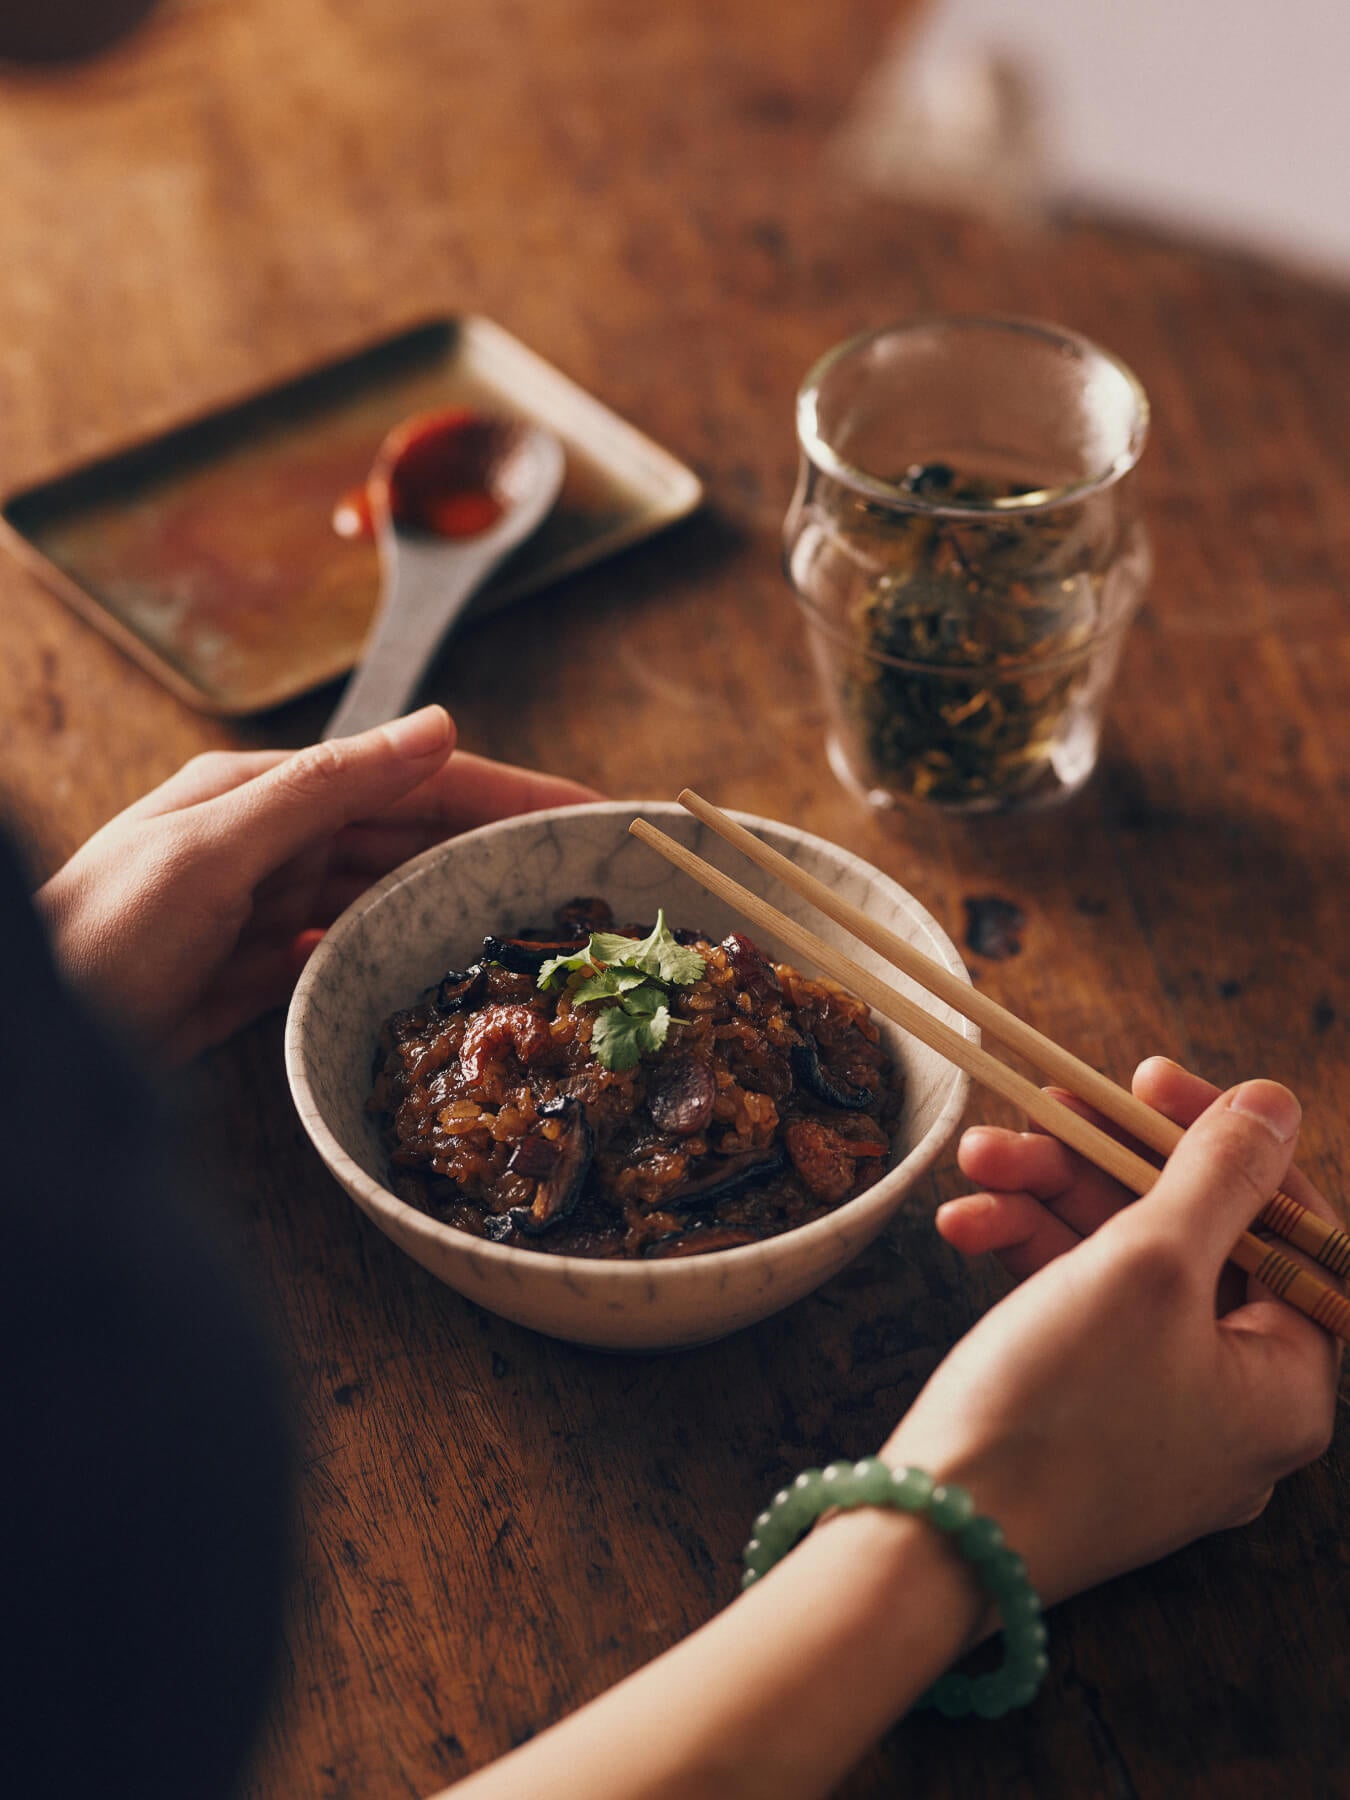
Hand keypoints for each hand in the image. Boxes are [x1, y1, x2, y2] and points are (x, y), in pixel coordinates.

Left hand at [37, 706, 599, 1062]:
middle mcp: (270, 841)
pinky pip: (347, 953)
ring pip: (385, 894)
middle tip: (584, 878)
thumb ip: (325, 788)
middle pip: (408, 837)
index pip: (411, 780)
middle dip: (495, 849)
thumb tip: (439, 726)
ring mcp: (262, 907)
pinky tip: (440, 968)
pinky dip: (398, 953)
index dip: (504, 794)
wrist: (36, 1033)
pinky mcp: (252, 971)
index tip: (584, 812)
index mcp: (264, 792)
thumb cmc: (99, 934)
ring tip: (537, 924)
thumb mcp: (213, 849)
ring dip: (456, 902)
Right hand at [879, 1061, 1339, 1605]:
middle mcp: (1235, 1406)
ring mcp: (1157, 1420)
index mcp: (1287, 1381)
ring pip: (1118, 1273)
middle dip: (1100, 1168)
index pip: (1282, 1227)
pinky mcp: (1085, 1426)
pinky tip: (966, 1225)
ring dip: (1046, 1203)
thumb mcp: (1148, 1265)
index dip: (1218, 1140)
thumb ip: (1219, 1175)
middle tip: (1040, 1111)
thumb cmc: (1060, 1411)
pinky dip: (1026, 1263)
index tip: (1143, 1082)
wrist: (935, 1540)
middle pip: (1189, 1242)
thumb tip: (1275, 1104)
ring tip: (976, 1161)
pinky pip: (1074, 1318)